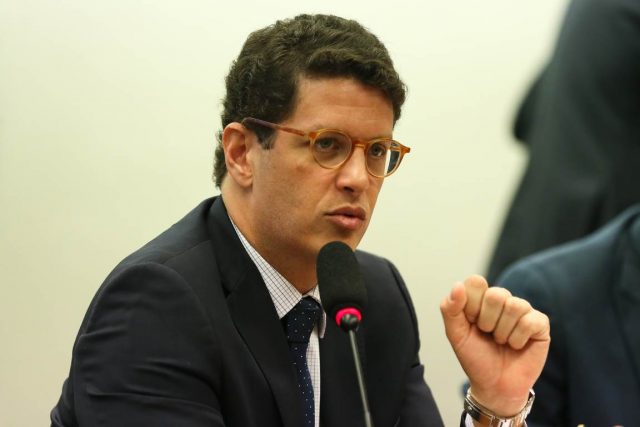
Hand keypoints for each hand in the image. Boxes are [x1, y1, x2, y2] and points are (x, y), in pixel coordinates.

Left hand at [440, 275, 549, 415]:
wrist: (494, 385)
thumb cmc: (475, 357)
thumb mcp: (456, 334)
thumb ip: (450, 309)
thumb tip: (458, 286)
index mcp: (480, 298)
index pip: (476, 282)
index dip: (471, 306)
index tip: (471, 323)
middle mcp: (502, 299)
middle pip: (496, 294)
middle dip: (487, 321)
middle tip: (487, 334)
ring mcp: (523, 310)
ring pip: (514, 306)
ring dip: (503, 332)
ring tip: (501, 341)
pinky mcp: (540, 323)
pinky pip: (530, 321)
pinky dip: (518, 339)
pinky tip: (516, 346)